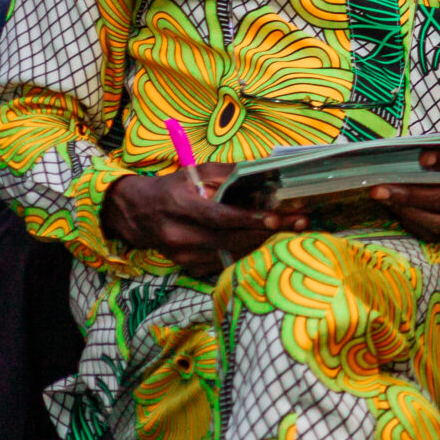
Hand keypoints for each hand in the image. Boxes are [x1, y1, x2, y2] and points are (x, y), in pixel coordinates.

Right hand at [101, 167, 305, 280]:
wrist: (138, 214)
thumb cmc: (175, 188)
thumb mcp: (198, 172)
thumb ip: (231, 174)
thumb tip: (268, 173)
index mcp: (179, 205)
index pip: (217, 216)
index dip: (248, 219)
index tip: (276, 218)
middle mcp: (178, 234)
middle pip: (229, 238)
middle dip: (267, 231)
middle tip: (301, 222)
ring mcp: (182, 255)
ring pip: (230, 252)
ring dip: (264, 242)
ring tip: (294, 229)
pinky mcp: (188, 267)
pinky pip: (224, 261)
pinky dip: (248, 251)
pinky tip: (269, 241)